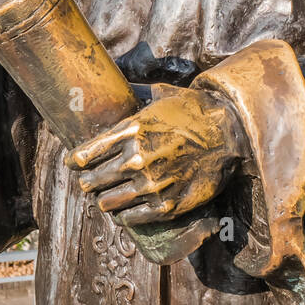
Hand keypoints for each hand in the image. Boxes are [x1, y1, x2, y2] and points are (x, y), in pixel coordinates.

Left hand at [67, 87, 248, 226]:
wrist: (230, 134)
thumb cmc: (195, 111)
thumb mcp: (162, 95)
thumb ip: (135, 96)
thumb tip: (118, 86)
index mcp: (130, 130)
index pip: (85, 154)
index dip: (75, 161)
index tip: (74, 163)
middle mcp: (136, 159)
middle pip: (91, 181)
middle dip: (88, 182)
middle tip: (90, 182)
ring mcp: (150, 184)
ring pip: (107, 202)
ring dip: (104, 200)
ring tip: (106, 198)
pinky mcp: (166, 205)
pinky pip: (131, 217)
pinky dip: (124, 215)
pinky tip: (125, 211)